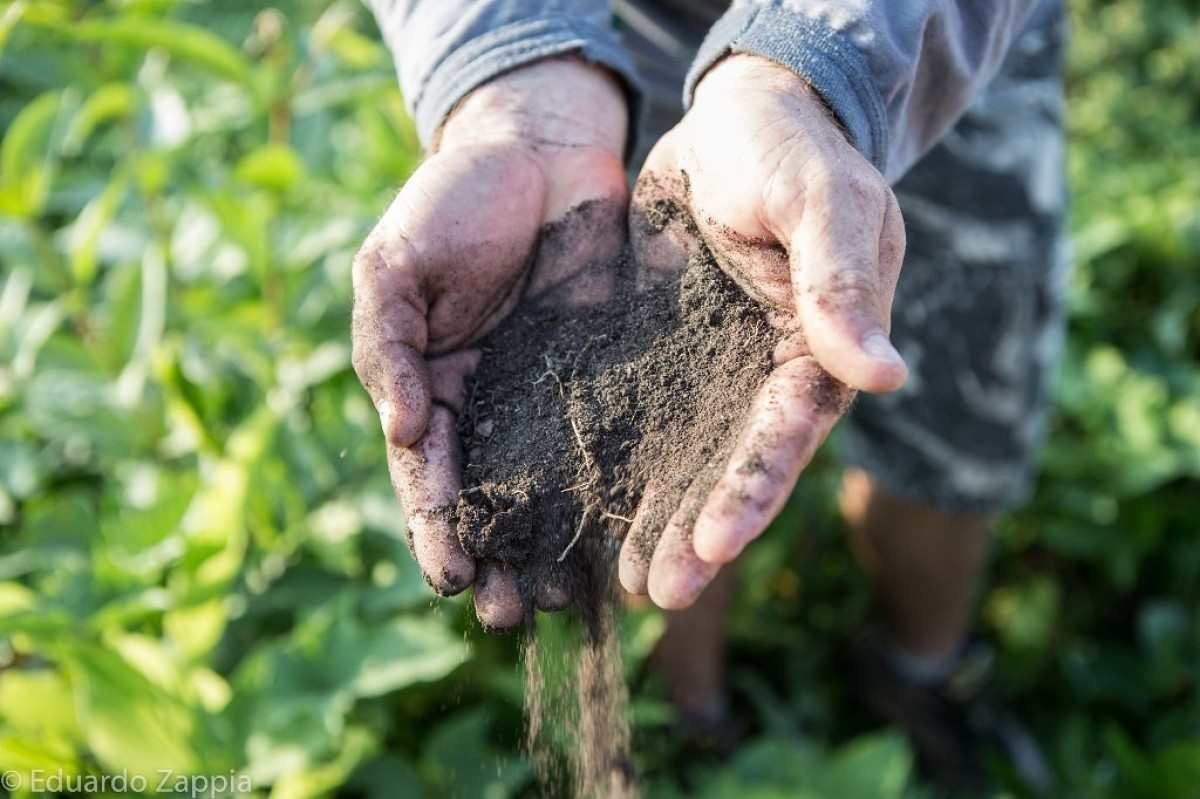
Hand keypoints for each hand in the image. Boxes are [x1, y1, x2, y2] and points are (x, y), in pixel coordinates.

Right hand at [351, 57, 628, 627]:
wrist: (539, 149)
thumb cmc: (453, 201)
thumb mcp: (395, 264)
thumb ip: (387, 343)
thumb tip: (404, 428)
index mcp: (428, 389)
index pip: (427, 475)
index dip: (435, 526)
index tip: (449, 575)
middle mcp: (489, 410)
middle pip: (490, 502)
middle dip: (495, 559)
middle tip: (508, 614)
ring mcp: (550, 400)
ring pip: (552, 491)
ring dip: (554, 548)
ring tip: (566, 601)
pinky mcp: (611, 381)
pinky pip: (614, 445)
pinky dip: (615, 494)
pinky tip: (627, 537)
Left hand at [620, 54, 907, 608]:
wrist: (739, 118)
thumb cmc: (793, 150)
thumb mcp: (820, 202)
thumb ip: (840, 283)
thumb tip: (883, 377)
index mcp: (819, 348)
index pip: (787, 434)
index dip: (752, 490)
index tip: (714, 543)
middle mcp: (765, 375)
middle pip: (731, 467)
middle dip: (697, 532)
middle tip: (656, 595)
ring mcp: (710, 369)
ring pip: (680, 457)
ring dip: (653, 517)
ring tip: (616, 584)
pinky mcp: (660, 351)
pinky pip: (634, 414)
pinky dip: (612, 462)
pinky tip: (577, 504)